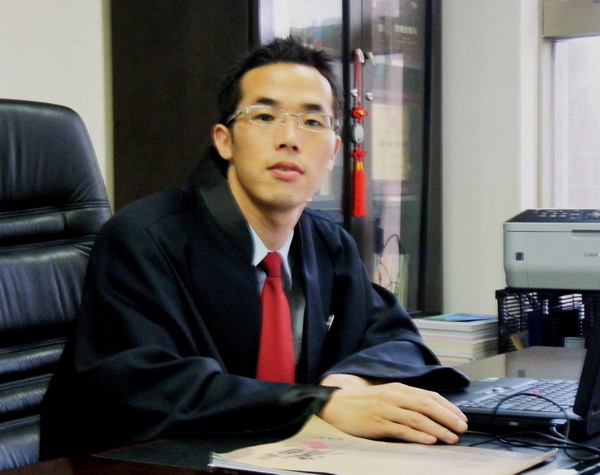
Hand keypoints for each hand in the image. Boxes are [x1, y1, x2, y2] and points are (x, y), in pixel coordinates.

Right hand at [317, 379, 467, 444]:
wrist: (336, 405)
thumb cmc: (363, 402)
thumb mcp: (386, 395)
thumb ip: (406, 400)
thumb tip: (432, 412)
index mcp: (397, 388)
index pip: (428, 396)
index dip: (448, 406)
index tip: (461, 417)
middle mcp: (393, 397)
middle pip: (426, 405)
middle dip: (448, 417)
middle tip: (462, 428)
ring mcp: (385, 410)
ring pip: (417, 418)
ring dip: (438, 428)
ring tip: (451, 437)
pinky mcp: (377, 424)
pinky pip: (401, 429)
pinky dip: (417, 435)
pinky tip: (429, 439)